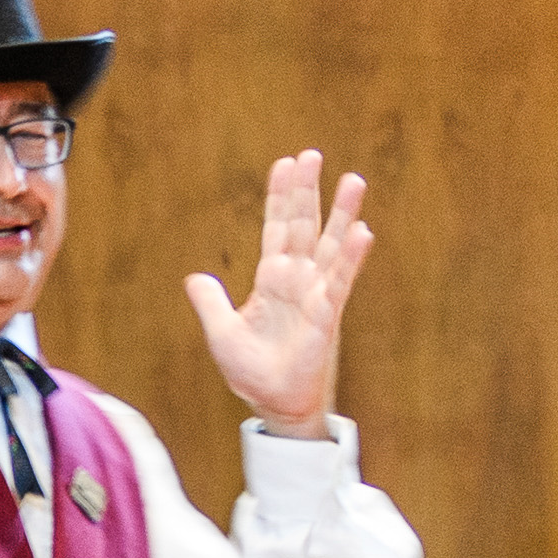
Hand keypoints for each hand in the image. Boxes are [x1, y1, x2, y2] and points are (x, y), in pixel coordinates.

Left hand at [183, 150, 370, 439]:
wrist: (272, 402)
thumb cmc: (252, 370)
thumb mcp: (221, 332)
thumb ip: (210, 302)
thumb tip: (194, 278)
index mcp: (271, 280)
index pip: (275, 229)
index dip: (279, 198)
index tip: (284, 164)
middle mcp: (297, 279)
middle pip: (302, 225)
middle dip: (306, 191)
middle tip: (311, 154)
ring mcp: (315, 293)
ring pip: (330, 244)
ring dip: (342, 213)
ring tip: (353, 179)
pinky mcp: (327, 313)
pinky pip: (340, 280)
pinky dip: (350, 256)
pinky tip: (362, 230)